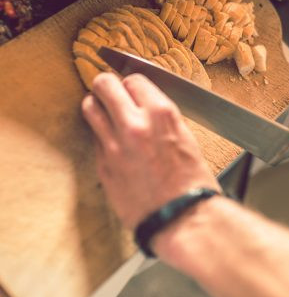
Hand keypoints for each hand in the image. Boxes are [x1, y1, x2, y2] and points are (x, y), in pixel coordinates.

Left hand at [82, 72, 219, 229]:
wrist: (182, 217)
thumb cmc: (190, 180)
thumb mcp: (185, 136)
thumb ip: (161, 115)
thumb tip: (144, 101)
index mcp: (161, 114)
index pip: (134, 79)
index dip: (132, 83)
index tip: (131, 89)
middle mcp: (135, 124)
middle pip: (105, 83)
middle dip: (107, 84)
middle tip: (110, 90)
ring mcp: (115, 145)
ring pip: (89, 106)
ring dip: (96, 104)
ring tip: (104, 111)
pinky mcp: (103, 164)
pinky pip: (93, 136)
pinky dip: (100, 132)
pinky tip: (111, 139)